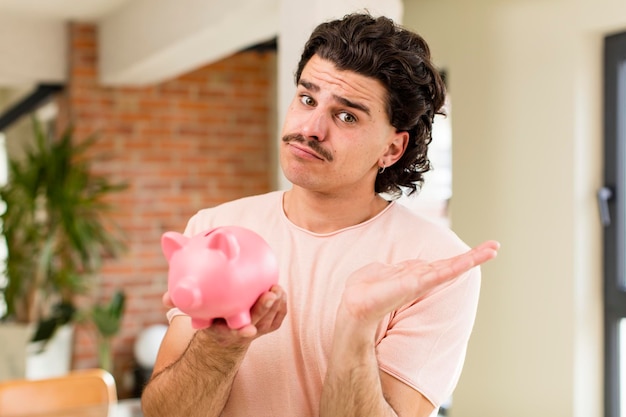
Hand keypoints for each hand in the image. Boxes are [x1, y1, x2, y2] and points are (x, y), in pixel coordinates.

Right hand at [163, 285, 287, 345]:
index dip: (243, 332)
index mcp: (224, 333)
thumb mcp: (192, 313)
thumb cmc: (206, 317)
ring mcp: (255, 331)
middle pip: (257, 323)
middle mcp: (241, 334)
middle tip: (270, 293)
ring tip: (277, 288)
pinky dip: (281, 307)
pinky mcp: (266, 327)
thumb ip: (180, 303)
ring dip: (276, 306)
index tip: (249, 330)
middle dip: (264, 310)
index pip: (235, 333)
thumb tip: (165, 299)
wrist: (220, 335)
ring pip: (270, 321)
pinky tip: (280, 291)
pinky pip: (277, 319)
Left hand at [340, 240, 499, 326]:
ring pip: (449, 267)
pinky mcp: (417, 285)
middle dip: (472, 257)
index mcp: (412, 275)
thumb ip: (396, 268)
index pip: (437, 264)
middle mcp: (420, 279)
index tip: (470, 251)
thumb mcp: (380, 272)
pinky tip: (469, 261)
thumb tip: (410, 266)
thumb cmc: (364, 291)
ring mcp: (421, 282)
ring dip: (470, 259)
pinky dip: (456, 266)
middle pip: (449, 265)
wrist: (354, 305)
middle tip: (494, 247)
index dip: (455, 258)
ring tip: (490, 250)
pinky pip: (440, 273)